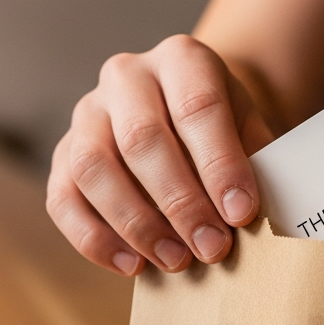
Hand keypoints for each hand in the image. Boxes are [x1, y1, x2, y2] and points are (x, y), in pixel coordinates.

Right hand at [46, 35, 274, 275]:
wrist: (188, 111)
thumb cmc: (224, 126)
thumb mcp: (250, 127)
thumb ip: (256, 163)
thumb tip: (261, 217)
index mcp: (182, 59)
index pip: (197, 107)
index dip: (220, 164)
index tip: (241, 213)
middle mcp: (127, 76)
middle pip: (142, 138)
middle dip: (180, 202)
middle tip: (211, 247)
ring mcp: (88, 112)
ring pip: (93, 167)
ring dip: (135, 223)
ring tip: (175, 260)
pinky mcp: (63, 152)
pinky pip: (63, 197)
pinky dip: (94, 238)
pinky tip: (132, 265)